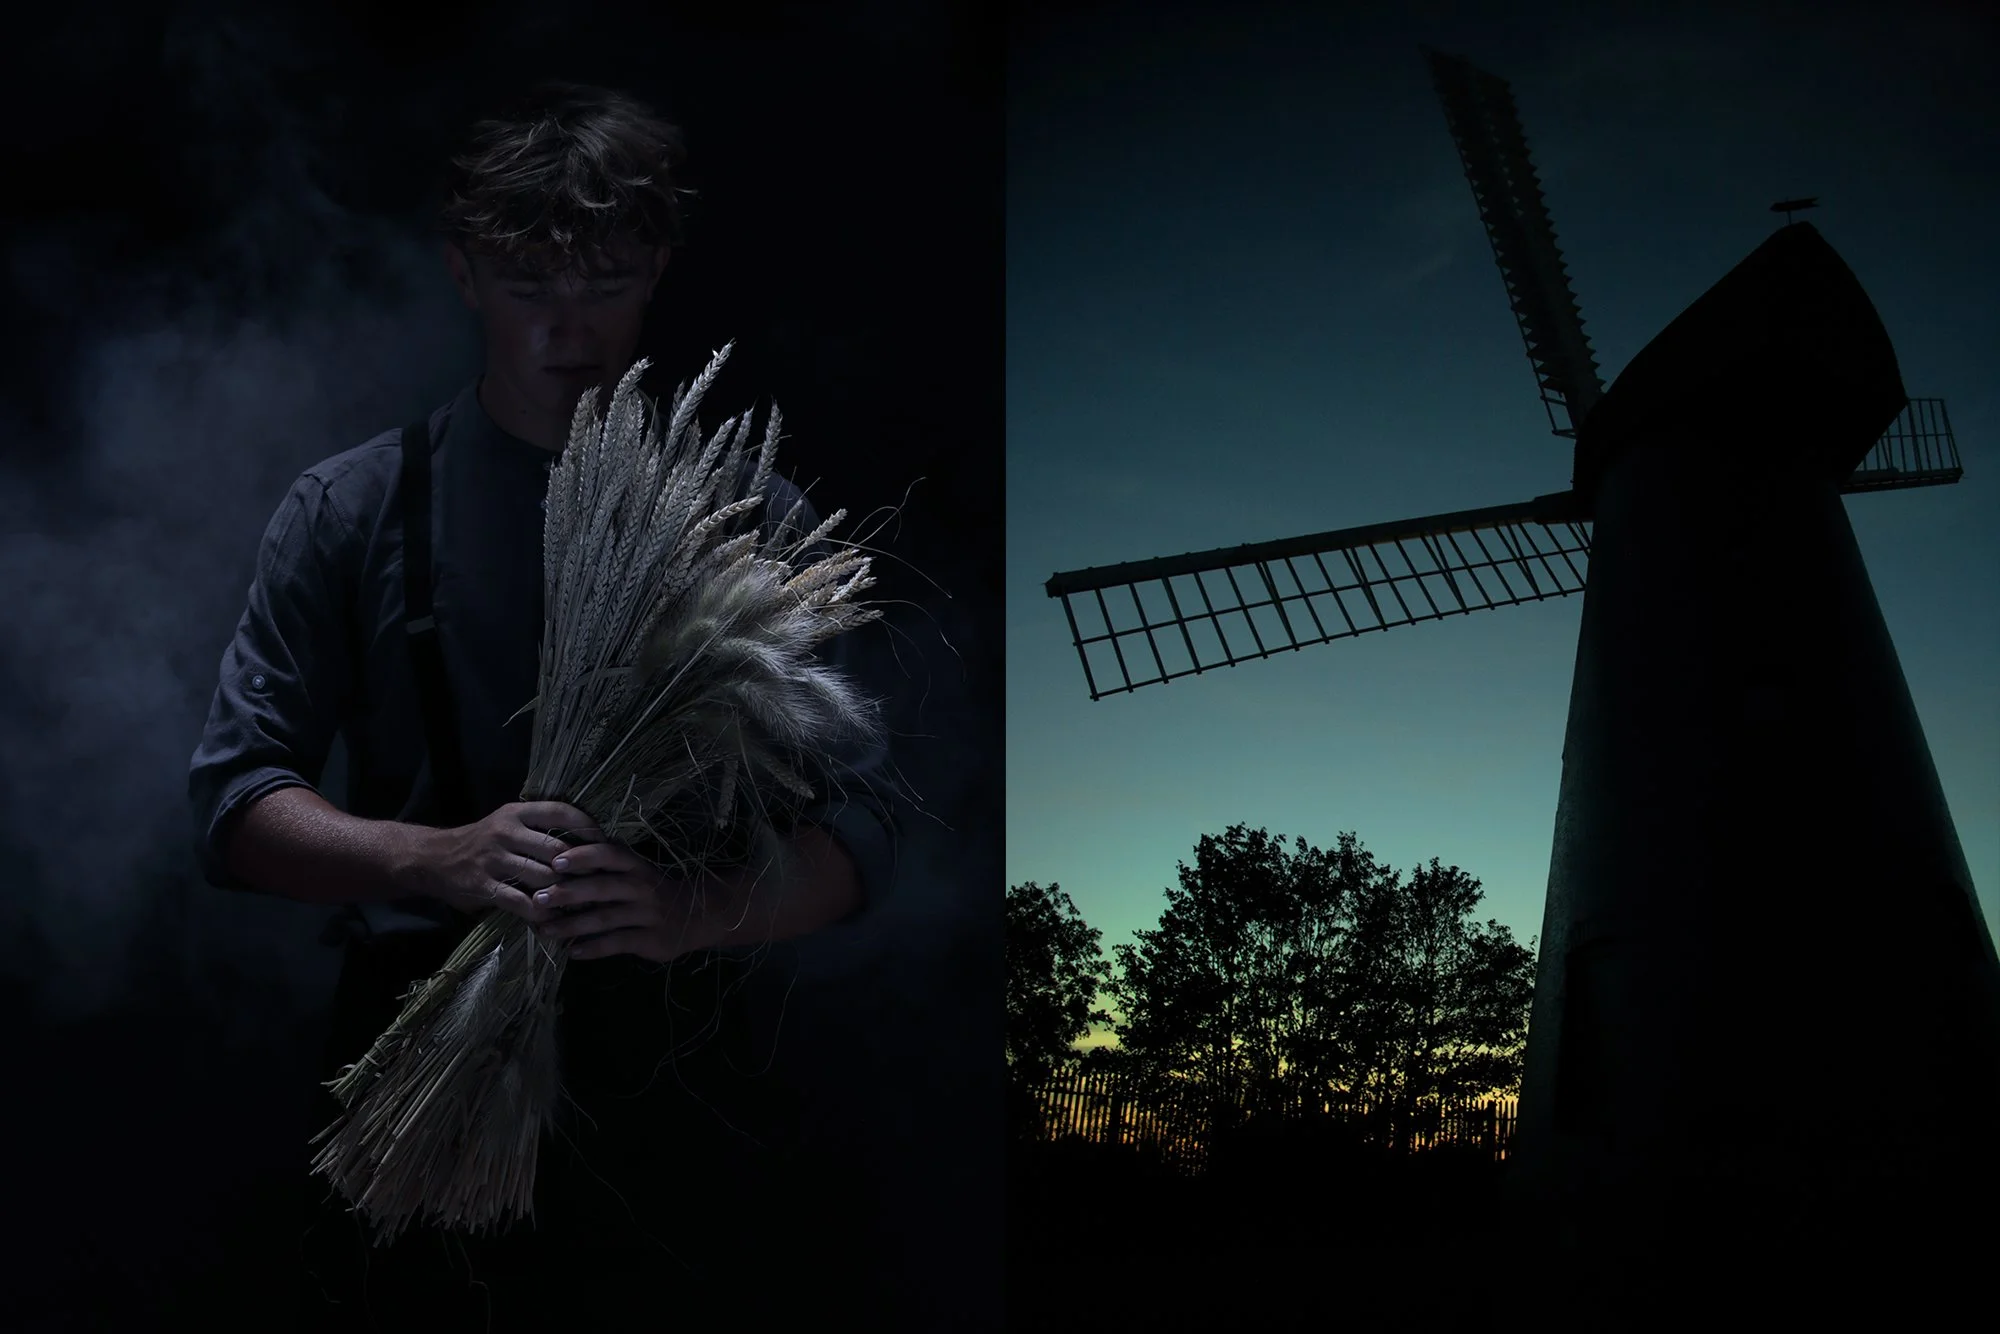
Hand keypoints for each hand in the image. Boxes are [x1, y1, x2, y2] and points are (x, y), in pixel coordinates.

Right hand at [406, 801, 605, 924]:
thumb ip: (539, 829)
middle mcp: (506, 832)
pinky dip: (541, 913)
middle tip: (600, 881)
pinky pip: (521, 902)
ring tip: (583, 904)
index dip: (587, 828)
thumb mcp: (508, 823)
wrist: (432, 858)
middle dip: (581, 867)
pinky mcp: (485, 886)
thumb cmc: (482, 842)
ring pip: (543, 876)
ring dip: (565, 893)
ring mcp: (494, 859)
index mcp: (517, 813)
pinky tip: (554, 920)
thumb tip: (588, 841)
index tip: (605, 843)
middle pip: (557, 849)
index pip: (561, 812)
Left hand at [531, 840, 736, 961]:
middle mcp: (643, 887)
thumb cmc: (652, 890)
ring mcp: (648, 914)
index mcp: (637, 866)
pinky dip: (593, 948)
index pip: (609, 855)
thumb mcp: (635, 872)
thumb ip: (605, 869)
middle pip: (602, 887)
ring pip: (605, 919)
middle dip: (568, 893)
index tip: (555, 862)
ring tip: (545, 931)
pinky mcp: (651, 939)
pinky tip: (572, 951)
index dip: (584, 856)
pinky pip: (617, 943)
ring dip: (572, 926)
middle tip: (537, 899)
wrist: (697, 914)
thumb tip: (556, 864)